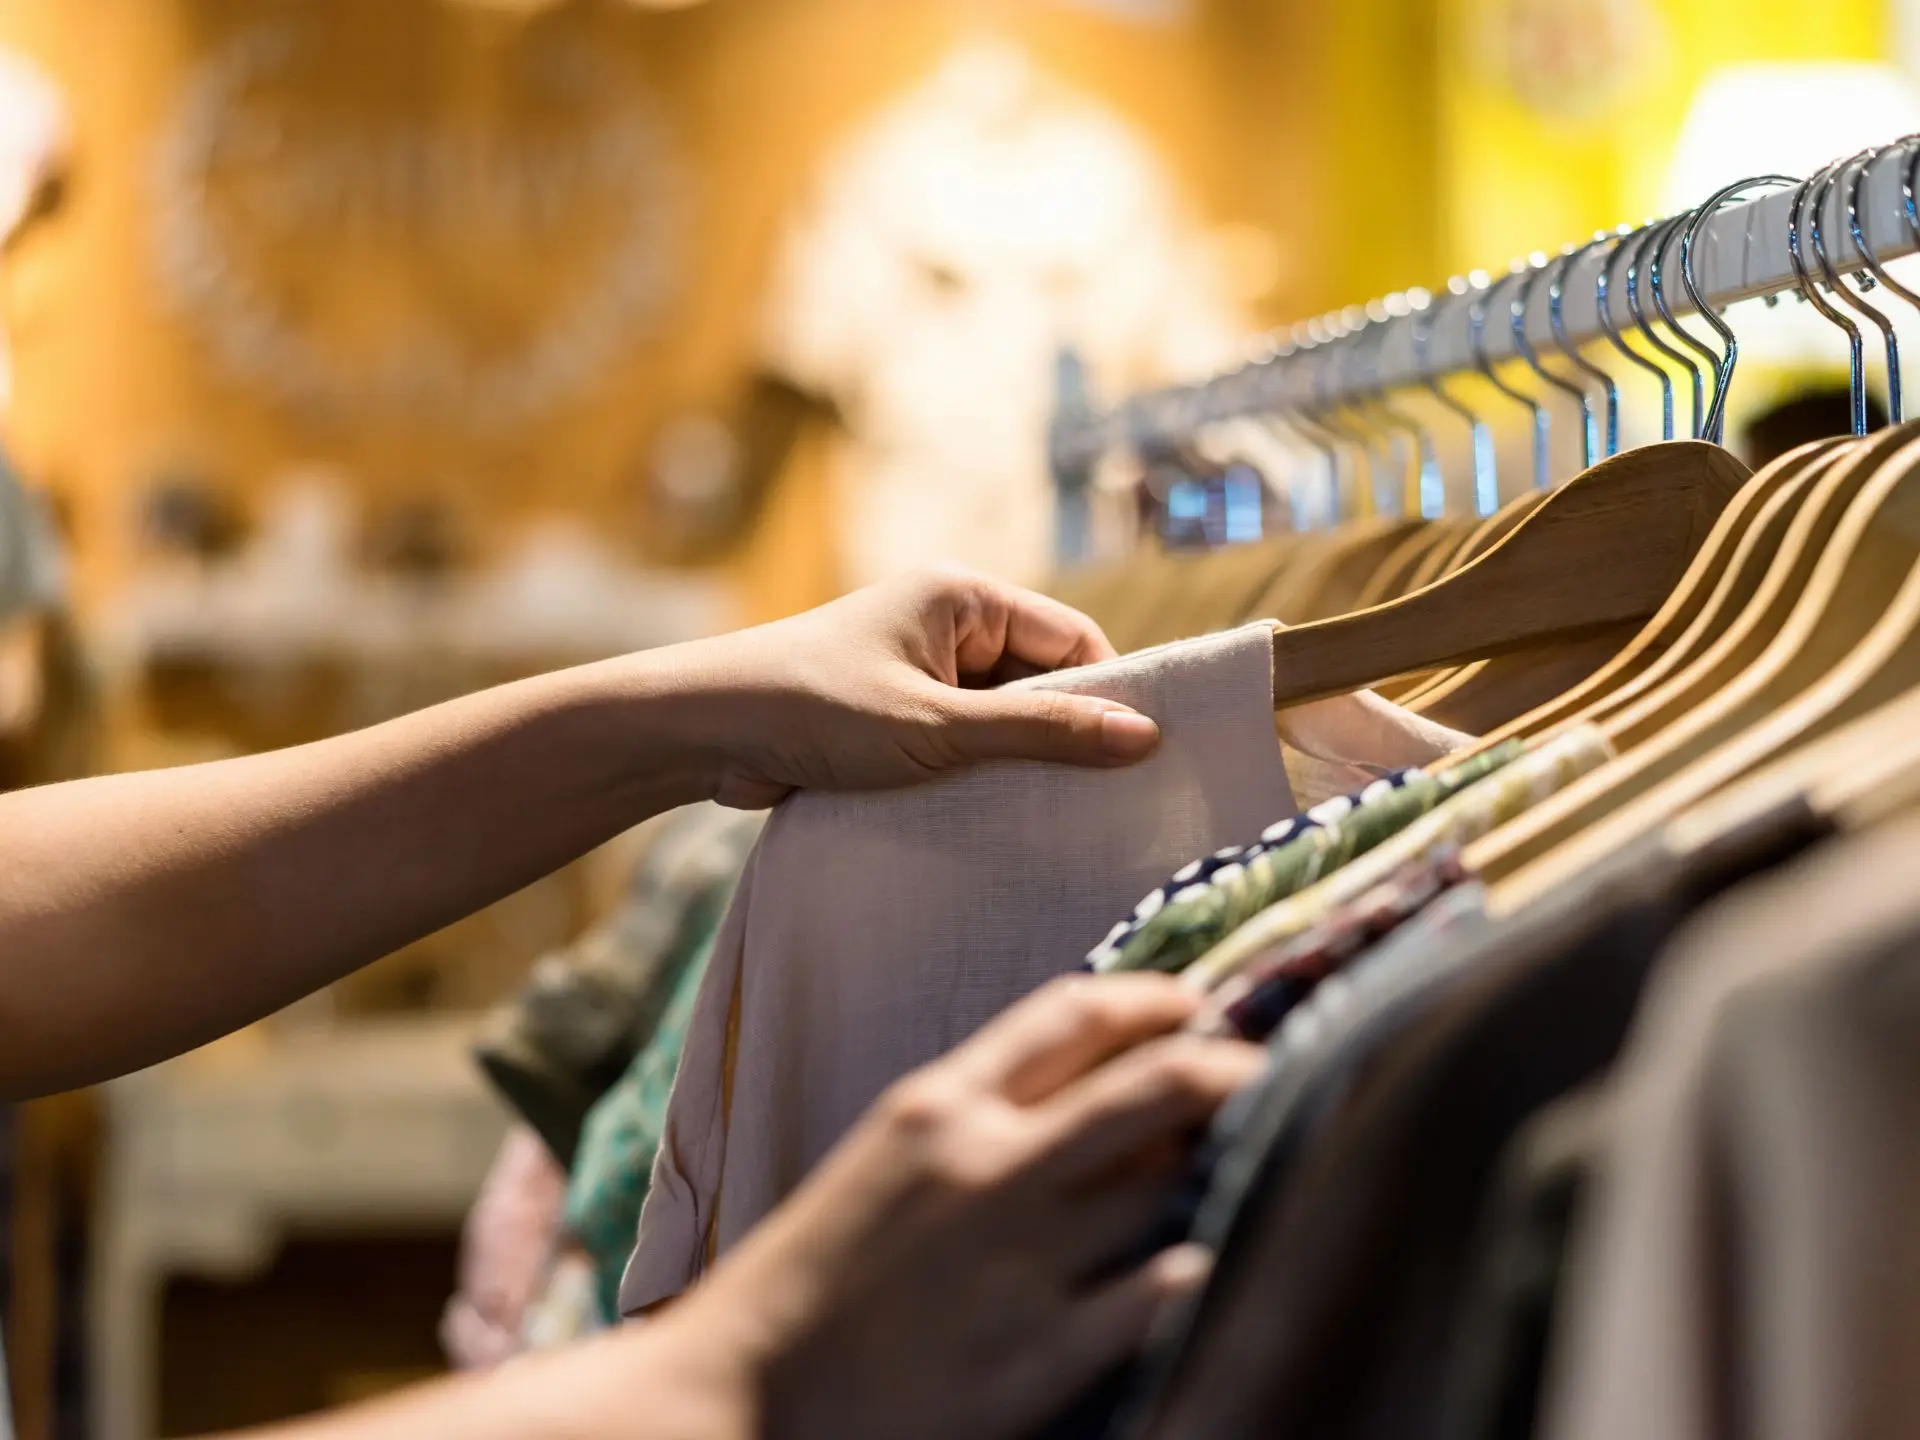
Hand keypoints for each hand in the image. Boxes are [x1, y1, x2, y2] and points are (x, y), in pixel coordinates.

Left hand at [671, 570, 1160, 808]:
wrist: (702, 733)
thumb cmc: (815, 710)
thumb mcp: (938, 727)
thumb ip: (1041, 732)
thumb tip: (1144, 735)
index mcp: (965, 596)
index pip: (1073, 640)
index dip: (1109, 695)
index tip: (1140, 759)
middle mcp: (949, 624)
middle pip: (1043, 681)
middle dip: (1063, 736)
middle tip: (1103, 801)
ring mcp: (922, 670)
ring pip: (1003, 720)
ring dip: (1016, 764)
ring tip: (1049, 817)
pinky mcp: (897, 714)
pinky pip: (964, 743)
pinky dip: (977, 776)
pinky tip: (995, 819)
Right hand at [671, 973, 1266, 1439]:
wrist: (740, 1397)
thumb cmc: (809, 1283)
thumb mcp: (883, 1166)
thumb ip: (978, 1122)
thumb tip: (1096, 1105)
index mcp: (937, 1105)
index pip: (1071, 1013)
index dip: (1153, 998)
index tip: (1197, 1006)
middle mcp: (988, 1163)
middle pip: (1153, 1082)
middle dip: (1229, 1067)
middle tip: (1271, 1072)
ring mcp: (1021, 1258)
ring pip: (1174, 1178)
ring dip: (1227, 1163)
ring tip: (1258, 1162)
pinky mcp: (1042, 1354)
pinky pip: (1166, 1289)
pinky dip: (1205, 1265)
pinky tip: (1222, 1260)